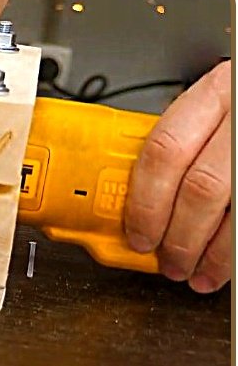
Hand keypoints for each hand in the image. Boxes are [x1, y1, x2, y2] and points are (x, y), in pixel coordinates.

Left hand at [125, 61, 232, 292]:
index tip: (137, 234)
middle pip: (201, 188)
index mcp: (218, 92)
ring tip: (199, 273)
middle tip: (168, 262)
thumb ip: (186, 146)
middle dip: (179, 237)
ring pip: (236, 213)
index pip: (164, 152)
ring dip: (215, 254)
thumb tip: (143, 202)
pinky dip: (237, 252)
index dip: (145, 202)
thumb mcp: (218, 109)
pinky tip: (229, 265)